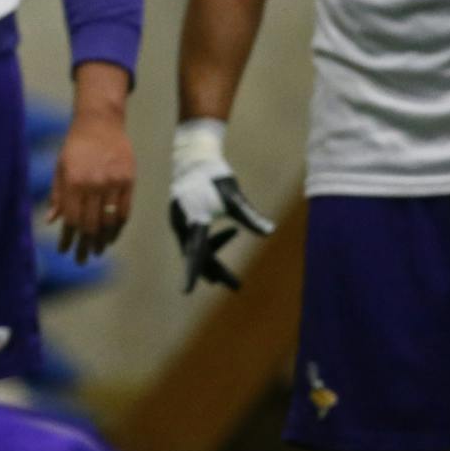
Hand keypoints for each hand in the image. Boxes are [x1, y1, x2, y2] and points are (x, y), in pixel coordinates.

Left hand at [49, 104, 135, 263]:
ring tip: (96, 251)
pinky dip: (118, 226)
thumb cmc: (75, 147)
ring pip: (109, 221)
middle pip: (90, 224)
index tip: (65, 251)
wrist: (100, 124)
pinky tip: (111, 236)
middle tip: (82, 258)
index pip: (71, 218)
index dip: (68, 238)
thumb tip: (52, 221)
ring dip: (102, 240)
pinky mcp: (128, 181)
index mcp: (73, 182)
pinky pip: (124, 211)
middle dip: (84, 244)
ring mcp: (113, 183)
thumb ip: (57, 195)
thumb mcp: (60, 168)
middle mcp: (93, 185)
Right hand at [168, 117, 273, 292]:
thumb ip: (249, 216)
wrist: (194, 158)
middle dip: (218, 271)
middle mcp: (182, 224)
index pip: (194, 253)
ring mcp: (179, 222)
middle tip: (237, 286)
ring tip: (233, 260)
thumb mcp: (234, 197)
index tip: (186, 292)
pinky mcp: (181, 218)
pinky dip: (210, 242)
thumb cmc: (216, 177)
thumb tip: (269, 231)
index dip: (191, 273)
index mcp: (194, 220)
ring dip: (215, 256)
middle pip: (199, 255)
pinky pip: (194, 238)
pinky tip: (229, 233)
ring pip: (196, 247)